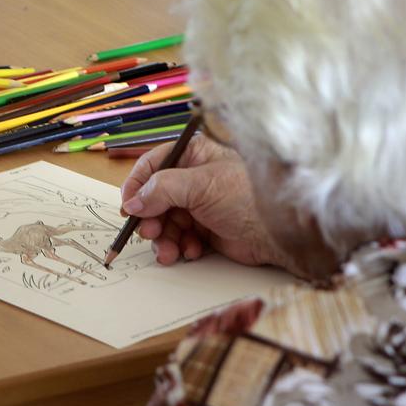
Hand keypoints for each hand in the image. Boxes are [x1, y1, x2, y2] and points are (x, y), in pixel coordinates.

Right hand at [120, 136, 279, 266]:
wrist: (278, 233)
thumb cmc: (246, 197)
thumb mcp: (200, 186)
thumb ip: (162, 189)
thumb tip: (133, 202)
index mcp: (193, 155)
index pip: (152, 165)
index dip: (136, 185)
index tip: (127, 206)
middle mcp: (192, 177)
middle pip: (154, 197)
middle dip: (150, 218)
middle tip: (150, 233)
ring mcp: (197, 204)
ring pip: (163, 221)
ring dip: (163, 239)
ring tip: (170, 251)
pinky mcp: (203, 229)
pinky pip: (177, 237)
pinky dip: (179, 247)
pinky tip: (191, 251)